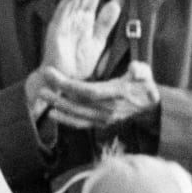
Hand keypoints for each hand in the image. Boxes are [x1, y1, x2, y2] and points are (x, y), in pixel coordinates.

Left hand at [42, 62, 160, 129]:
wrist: (150, 108)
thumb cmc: (144, 86)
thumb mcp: (146, 74)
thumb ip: (141, 70)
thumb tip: (135, 68)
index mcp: (116, 95)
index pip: (87, 91)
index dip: (68, 84)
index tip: (51, 74)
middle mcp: (108, 110)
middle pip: (77, 104)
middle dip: (57, 95)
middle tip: (41, 87)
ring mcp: (103, 119)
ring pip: (76, 115)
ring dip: (58, 107)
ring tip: (42, 96)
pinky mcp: (100, 124)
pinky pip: (80, 124)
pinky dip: (65, 120)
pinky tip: (53, 113)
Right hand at [43, 0, 121, 78]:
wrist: (65, 82)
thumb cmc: (78, 64)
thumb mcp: (97, 41)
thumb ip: (105, 24)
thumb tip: (115, 4)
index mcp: (83, 21)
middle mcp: (72, 19)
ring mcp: (63, 23)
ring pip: (72, 0)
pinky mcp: (56, 30)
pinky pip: (62, 13)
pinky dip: (68, 1)